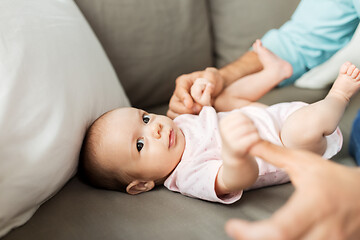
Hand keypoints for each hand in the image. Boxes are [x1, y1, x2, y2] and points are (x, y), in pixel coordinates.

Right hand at [167, 67, 223, 118]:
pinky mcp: (182, 114)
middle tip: (199, 109)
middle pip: (173, 105)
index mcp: (183, 82)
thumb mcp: (212, 76)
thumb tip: (207, 88)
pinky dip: (185, 122)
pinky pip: (178, 121)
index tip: (190, 104)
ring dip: (185, 117)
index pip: (179, 90)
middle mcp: (178, 94)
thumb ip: (209, 81)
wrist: (216, 91)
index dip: (183, 98)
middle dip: (185, 110)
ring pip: (173, 114)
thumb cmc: (212, 81)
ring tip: (198, 116)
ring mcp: (179, 105)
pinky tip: (195, 121)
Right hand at [220, 111, 259, 157]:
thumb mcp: (234, 126)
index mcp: (223, 122)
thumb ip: (241, 117)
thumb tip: (258, 108)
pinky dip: (257, 138)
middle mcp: (224, 130)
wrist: (232, 156)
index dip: (248, 118)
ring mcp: (229, 139)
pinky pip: (253, 137)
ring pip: (249, 128)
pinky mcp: (237, 147)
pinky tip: (257, 140)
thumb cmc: (236, 138)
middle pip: (245, 120)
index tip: (249, 124)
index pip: (240, 114)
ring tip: (256, 134)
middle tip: (254, 130)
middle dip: (252, 124)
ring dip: (256, 131)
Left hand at [226, 140, 359, 239]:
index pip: (280, 230)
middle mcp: (324, 231)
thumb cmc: (333, 178)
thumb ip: (273, 153)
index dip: (252, 233)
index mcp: (314, 206)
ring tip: (253, 234)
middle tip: (238, 231)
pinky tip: (273, 239)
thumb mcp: (303, 162)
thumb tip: (248, 141)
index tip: (232, 227)